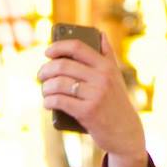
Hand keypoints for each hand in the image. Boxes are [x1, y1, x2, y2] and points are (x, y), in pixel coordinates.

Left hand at [38, 33, 148, 166]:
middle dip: (46, 70)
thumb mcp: (115, 77)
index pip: (78, 47)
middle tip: (41, 75)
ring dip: (46, 87)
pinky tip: (47, 103)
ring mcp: (95, 95)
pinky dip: (49, 101)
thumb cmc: (116, 102)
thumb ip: (107, 55)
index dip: (58, 46)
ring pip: (59, 83)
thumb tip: (100, 33)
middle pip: (63, 66)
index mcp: (106, 66)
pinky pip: (60, 101)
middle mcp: (101, 78)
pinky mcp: (87, 112)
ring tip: (45, 90)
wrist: (125, 132)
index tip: (47, 52)